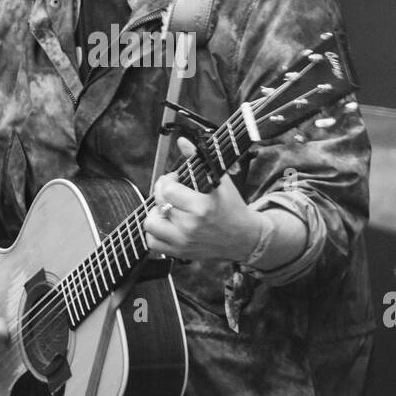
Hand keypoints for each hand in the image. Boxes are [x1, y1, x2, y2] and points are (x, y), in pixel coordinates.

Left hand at [143, 137, 264, 262]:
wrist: (244, 238)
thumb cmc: (232, 207)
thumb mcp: (220, 181)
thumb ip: (198, 159)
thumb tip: (182, 141)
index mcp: (202, 206)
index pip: (167, 189)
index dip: (168, 180)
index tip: (176, 179)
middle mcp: (191, 226)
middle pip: (158, 204)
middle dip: (162, 193)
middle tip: (171, 191)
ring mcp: (184, 242)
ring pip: (150, 224)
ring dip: (155, 214)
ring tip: (167, 209)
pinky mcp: (180, 253)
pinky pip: (153, 243)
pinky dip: (154, 233)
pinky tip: (166, 224)